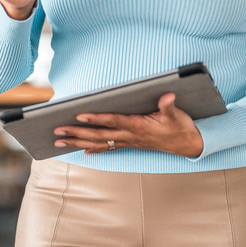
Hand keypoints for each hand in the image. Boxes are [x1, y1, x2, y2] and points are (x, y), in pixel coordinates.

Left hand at [52, 93, 203, 158]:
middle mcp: (130, 135)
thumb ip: (168, 106)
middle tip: (57, 130)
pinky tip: (82, 151)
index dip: (96, 119)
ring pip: (99, 143)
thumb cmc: (180, 127)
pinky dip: (94, 149)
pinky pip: (108, 148)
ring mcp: (129, 141)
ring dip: (78, 142)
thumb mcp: (177, 114)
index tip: (79, 115)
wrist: (188, 144)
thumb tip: (167, 95)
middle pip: (98, 135)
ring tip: (59, 141)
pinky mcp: (131, 144)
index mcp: (138, 126)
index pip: (112, 121)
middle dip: (77, 133)